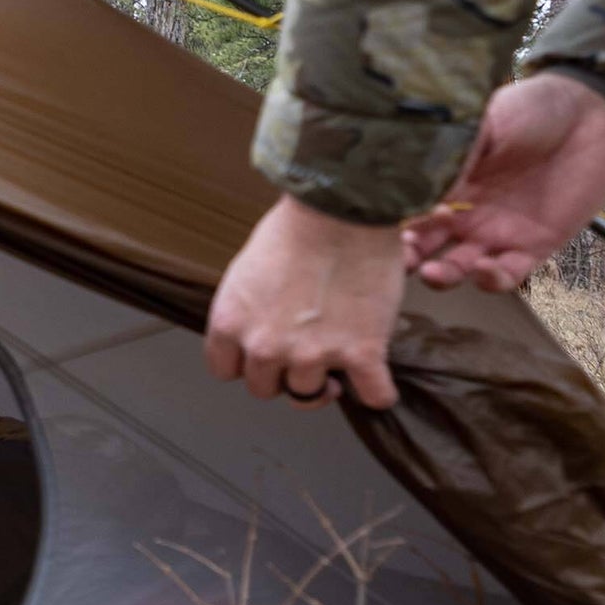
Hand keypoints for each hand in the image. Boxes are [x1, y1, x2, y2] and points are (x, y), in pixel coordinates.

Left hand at [205, 195, 405, 409]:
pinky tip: (378, 380)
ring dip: (327, 381)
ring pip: (311, 394)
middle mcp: (265, 346)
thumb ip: (248, 309)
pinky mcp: (361, 353)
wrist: (342, 208)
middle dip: (283, 374)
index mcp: (231, 323)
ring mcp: (313, 354)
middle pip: (266, 388)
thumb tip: (260, 326)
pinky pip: (373, 397)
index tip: (262, 357)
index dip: (246, 365)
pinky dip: (379, 392)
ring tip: (339, 355)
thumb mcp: (248, 270)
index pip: (225, 370)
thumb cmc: (296, 227)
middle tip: (304, 354)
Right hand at [402, 73, 604, 292]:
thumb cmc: (534, 108)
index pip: (407, 210)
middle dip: (406, 258)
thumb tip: (416, 183)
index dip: (394, 222)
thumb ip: (453, 154)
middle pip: (423, 247)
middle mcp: (465, 212)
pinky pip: (505, 276)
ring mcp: (497, 232)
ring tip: (435, 272)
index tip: (384, 225)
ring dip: (442, 277)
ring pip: (457, 268)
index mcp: (448, 181)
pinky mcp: (533, 246)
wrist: (591, 114)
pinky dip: (490, 280)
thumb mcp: (485, 122)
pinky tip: (484, 268)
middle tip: (402, 258)